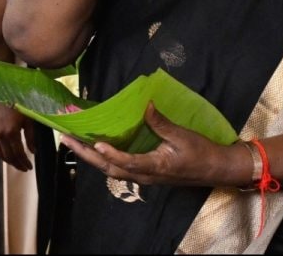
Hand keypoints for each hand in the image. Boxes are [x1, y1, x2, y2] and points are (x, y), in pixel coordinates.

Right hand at [0, 102, 35, 171]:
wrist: (3, 91)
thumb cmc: (18, 102)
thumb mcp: (28, 119)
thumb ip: (30, 137)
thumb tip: (32, 151)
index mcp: (11, 132)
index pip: (18, 154)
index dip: (24, 162)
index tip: (29, 167)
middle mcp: (0, 135)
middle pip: (8, 156)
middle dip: (17, 164)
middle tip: (24, 168)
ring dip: (8, 161)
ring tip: (16, 163)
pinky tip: (5, 154)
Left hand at [60, 102, 234, 187]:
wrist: (216, 169)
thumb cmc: (201, 153)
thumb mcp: (182, 136)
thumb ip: (161, 123)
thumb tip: (145, 105)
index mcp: (155, 166)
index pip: (128, 162)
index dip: (112, 153)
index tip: (98, 143)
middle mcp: (145, 175)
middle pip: (109, 168)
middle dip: (86, 154)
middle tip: (66, 139)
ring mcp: (144, 176)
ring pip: (111, 169)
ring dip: (91, 156)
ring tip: (73, 142)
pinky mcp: (145, 172)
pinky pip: (119, 167)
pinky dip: (103, 157)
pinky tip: (95, 146)